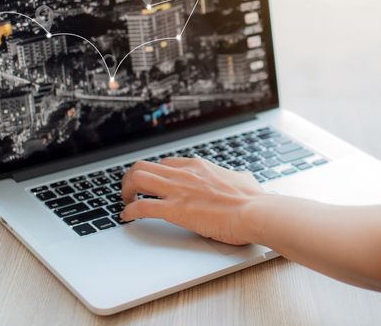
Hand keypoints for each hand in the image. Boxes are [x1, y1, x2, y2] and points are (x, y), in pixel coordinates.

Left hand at [120, 157, 263, 244]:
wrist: (255, 212)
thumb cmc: (253, 200)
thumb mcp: (244, 180)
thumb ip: (237, 178)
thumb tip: (242, 179)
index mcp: (199, 167)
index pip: (166, 163)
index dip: (155, 173)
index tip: (152, 184)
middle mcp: (185, 174)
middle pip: (144, 166)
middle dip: (132, 179)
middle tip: (130, 192)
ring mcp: (178, 190)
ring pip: (137, 179)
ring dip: (126, 191)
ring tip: (126, 202)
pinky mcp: (175, 210)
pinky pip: (141, 206)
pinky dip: (129, 211)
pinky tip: (127, 217)